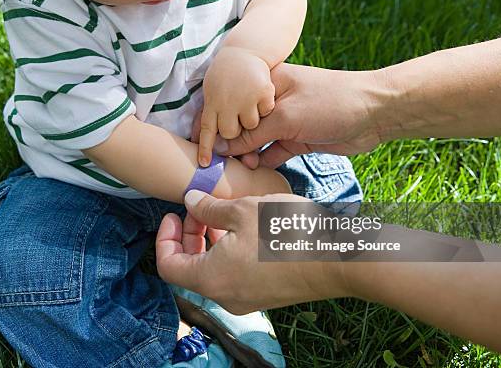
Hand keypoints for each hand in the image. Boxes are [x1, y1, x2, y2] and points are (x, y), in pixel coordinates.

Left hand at [156, 190, 347, 313]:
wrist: (336, 257)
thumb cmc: (286, 231)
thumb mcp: (242, 210)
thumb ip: (208, 208)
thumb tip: (190, 202)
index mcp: (211, 278)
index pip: (168, 265)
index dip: (164, 237)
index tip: (174, 214)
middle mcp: (225, 295)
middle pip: (190, 267)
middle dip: (189, 235)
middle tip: (199, 208)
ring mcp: (246, 298)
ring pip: (212, 270)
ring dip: (209, 242)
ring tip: (222, 213)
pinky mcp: (264, 294)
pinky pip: (233, 275)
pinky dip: (228, 252)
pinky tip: (243, 228)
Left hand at [197, 46, 274, 166]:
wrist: (244, 49)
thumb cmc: (227, 75)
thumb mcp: (215, 94)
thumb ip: (216, 118)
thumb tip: (216, 148)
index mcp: (213, 101)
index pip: (207, 128)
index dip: (205, 147)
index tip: (204, 162)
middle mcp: (227, 100)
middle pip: (230, 133)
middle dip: (235, 134)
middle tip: (240, 125)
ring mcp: (245, 96)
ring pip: (250, 125)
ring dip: (253, 120)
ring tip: (252, 103)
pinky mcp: (263, 91)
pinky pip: (266, 111)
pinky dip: (266, 107)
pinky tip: (264, 95)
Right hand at [214, 63, 383, 168]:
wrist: (375, 113)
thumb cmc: (329, 102)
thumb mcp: (286, 117)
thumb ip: (253, 134)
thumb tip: (222, 147)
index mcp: (267, 84)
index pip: (234, 104)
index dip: (217, 124)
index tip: (203, 145)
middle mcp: (273, 102)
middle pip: (243, 124)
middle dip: (231, 143)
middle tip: (218, 163)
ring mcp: (286, 121)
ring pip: (257, 141)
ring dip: (248, 155)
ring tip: (240, 169)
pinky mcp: (297, 139)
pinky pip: (273, 151)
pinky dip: (265, 161)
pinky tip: (255, 171)